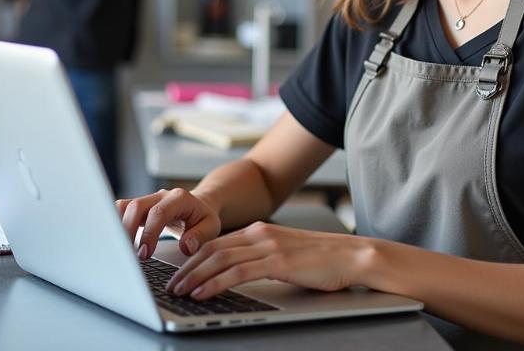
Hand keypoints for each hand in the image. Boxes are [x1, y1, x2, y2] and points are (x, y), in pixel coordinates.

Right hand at [115, 188, 221, 259]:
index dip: (149, 233)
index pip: (159, 212)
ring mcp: (148, 200)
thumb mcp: (211, 227)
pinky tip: (117, 243)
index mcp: (180, 198)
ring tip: (121, 251)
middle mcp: (161, 196)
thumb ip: (199, 236)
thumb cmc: (202, 218)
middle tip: (131, 256)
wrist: (199, 206)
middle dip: (129, 231)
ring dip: (119, 228)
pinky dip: (116, 225)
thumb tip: (186, 246)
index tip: (145, 254)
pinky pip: (121, 211)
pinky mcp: (139, 208)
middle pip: (136, 206)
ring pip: (125, 207)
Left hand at [164, 222, 371, 299]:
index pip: (217, 242)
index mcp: (260, 230)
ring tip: (179, 291)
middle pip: (212, 248)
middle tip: (170, 285)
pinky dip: (215, 283)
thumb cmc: (322, 259)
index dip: (193, 258)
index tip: (177, 272)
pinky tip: (203, 293)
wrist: (353, 255)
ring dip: (194, 276)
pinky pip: (238, 272)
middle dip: (187, 268)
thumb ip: (262, 258)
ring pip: (219, 259)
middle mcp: (260, 233)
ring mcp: (269, 245)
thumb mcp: (285, 253)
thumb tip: (237, 273)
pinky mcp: (278, 261)